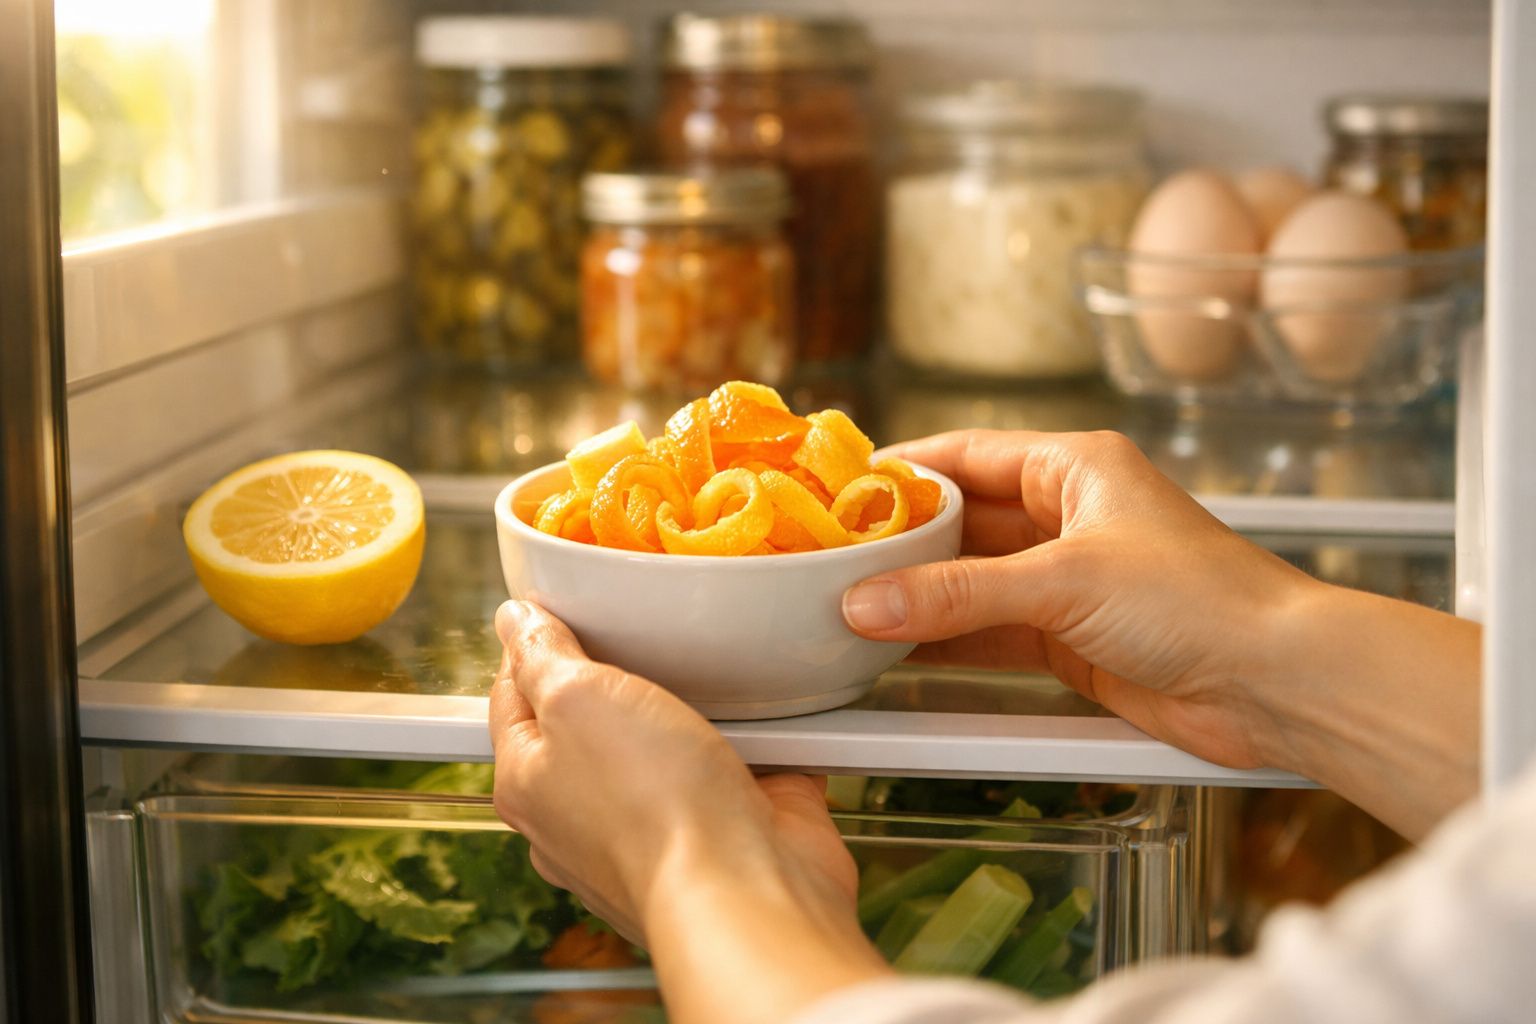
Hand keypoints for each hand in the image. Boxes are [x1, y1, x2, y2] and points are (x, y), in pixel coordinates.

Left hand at [489, 601, 889, 1021]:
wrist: (747, 890)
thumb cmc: (653, 804)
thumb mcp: (578, 697)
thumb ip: (544, 655)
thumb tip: (515, 621)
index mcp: (529, 782)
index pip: (513, 693)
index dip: (537, 641)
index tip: (570, 602)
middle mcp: (584, 813)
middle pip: (594, 716)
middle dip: (626, 670)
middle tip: (649, 627)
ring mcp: (658, 827)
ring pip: (671, 739)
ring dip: (701, 704)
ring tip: (718, 669)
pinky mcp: (727, 830)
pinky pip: (739, 765)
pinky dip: (758, 739)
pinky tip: (770, 711)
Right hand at [845, 429, 1309, 769]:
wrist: (1278, 683)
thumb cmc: (1203, 599)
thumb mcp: (1065, 582)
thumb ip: (959, 595)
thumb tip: (868, 602)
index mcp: (1077, 468)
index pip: (968, 454)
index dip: (904, 469)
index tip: (842, 487)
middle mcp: (1069, 517)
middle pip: (963, 522)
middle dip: (901, 544)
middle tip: (832, 559)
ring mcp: (1069, 582)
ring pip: (971, 583)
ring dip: (919, 598)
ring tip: (850, 607)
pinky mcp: (1072, 640)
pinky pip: (990, 633)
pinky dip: (947, 642)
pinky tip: (900, 650)